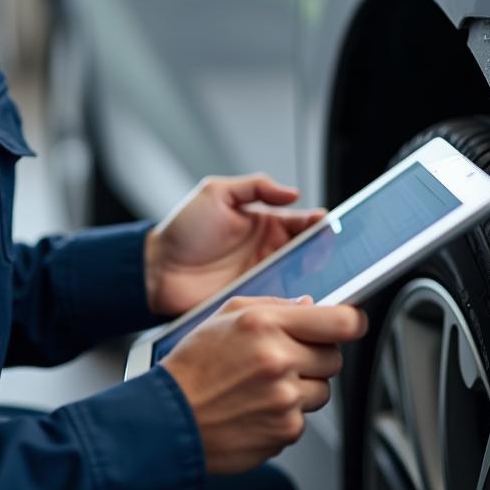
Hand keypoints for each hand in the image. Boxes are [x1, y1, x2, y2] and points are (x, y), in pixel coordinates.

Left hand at [145, 173, 326, 317]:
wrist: (155, 271)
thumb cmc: (182, 230)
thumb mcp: (216, 193)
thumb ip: (254, 186)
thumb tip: (292, 191)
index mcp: (263, 224)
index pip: (301, 222)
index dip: (318, 223)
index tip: (329, 225)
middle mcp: (268, 252)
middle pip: (307, 252)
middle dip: (324, 252)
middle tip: (334, 254)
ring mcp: (262, 279)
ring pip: (300, 279)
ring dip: (313, 279)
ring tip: (326, 279)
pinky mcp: (253, 302)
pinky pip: (280, 303)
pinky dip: (293, 303)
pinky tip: (303, 301)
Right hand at [162, 296, 367, 473]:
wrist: (170, 420)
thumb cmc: (193, 366)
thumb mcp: (225, 315)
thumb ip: (273, 305)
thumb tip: (309, 306)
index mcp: (267, 325)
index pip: (340, 321)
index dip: (353, 321)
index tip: (352, 323)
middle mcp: (280, 361)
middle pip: (334, 358)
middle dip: (317, 356)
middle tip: (286, 358)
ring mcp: (284, 400)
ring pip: (322, 391)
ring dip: (303, 387)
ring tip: (264, 385)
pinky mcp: (284, 433)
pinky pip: (303, 419)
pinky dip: (286, 414)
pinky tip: (256, 406)